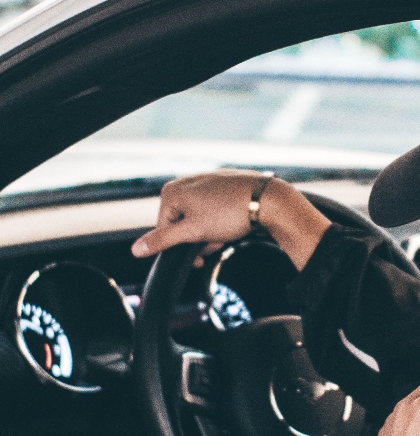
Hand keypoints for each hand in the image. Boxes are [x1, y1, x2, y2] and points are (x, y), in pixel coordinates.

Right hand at [131, 170, 330, 269]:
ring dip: (209, 233)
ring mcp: (206, 181)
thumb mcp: (193, 232)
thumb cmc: (231, 213)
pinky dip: (221, 221)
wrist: (267, 200)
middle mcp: (187, 181)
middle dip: (196, 239)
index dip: (179, 246)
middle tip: (213, 243)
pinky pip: (214, 208)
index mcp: (173, 191)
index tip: (196, 254)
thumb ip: (163, 241)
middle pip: (182, 222)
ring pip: (199, 217)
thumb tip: (136, 249)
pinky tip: (233, 225)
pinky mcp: (224, 184)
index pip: (163, 228)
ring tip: (225, 233)